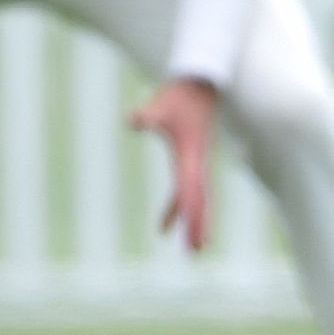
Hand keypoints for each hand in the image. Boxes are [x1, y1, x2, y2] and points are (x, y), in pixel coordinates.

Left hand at [129, 77, 219, 252]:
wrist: (197, 83)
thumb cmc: (178, 95)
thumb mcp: (161, 105)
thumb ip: (148, 116)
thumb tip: (133, 119)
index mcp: (190, 155)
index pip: (190, 189)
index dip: (190, 211)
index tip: (192, 232)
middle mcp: (197, 162)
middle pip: (199, 200)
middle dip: (198, 224)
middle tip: (197, 251)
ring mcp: (196, 162)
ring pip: (197, 198)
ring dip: (194, 221)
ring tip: (194, 247)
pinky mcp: (191, 159)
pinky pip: (186, 189)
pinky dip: (178, 206)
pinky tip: (166, 222)